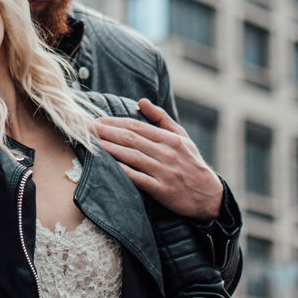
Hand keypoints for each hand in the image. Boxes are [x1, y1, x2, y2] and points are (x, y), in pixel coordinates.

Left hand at [93, 98, 223, 219]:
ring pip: (132, 156)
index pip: (137, 126)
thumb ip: (161, 118)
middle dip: (107, 132)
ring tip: (93, 143)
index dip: (115, 122)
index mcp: (170, 138)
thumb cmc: (192, 163)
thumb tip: (141, 101)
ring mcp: (164, 171)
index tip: (97, 120)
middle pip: (131, 139)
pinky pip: (138, 178)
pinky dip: (122, 171)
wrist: (209, 196)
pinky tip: (108, 166)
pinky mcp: (162, 189)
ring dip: (110, 149)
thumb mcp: (182, 137)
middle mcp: (166, 152)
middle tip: (87, 128)